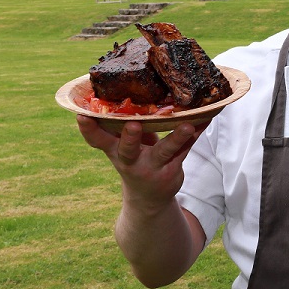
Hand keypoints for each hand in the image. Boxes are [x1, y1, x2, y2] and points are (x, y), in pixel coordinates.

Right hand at [77, 116, 205, 209]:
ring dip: (176, 138)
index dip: (88, 129)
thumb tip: (120, 89)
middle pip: (128, 149)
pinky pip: (186, 149)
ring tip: (187, 125)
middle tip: (133, 125)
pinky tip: (206, 119)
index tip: (81, 115)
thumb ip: (119, 126)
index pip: (97, 140)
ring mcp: (152, 168)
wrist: (148, 198)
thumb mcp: (121, 146)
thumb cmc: (133, 159)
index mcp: (114, 150)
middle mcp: (131, 160)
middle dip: (130, 137)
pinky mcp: (172, 170)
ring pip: (165, 151)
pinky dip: (197, 133)